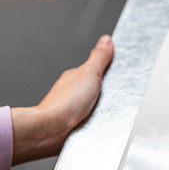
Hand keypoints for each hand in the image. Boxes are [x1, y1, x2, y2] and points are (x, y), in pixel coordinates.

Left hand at [10, 35, 113, 163]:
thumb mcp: (89, 74)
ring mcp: (71, 108)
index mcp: (75, 76)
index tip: (118, 74)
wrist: (51, 129)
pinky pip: (89, 121)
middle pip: (96, 89)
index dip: (109, 72)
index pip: (96, 70)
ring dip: (98, 109)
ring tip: (102, 112)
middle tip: (112, 96)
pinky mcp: (72, 124)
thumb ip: (99, 57)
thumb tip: (106, 40)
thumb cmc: (64, 103)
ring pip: (93, 106)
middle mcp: (72, 91)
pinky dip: (93, 122)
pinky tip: (95, 123)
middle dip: (106, 94)